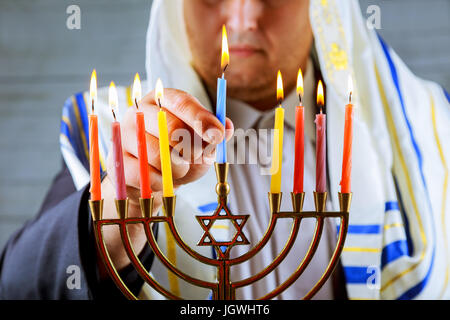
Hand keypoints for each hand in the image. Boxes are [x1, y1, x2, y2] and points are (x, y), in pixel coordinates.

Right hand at [98, 89, 233, 271]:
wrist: (152, 179)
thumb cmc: (180, 155)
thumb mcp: (201, 143)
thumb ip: (214, 134)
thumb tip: (226, 127)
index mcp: (163, 99)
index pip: (182, 102)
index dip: (201, 119)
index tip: (217, 135)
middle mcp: (140, 112)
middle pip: (170, 127)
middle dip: (192, 149)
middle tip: (196, 157)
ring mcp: (125, 135)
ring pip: (158, 154)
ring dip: (178, 169)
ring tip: (179, 169)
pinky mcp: (117, 161)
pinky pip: (145, 175)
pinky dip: (161, 183)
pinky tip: (162, 180)